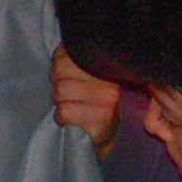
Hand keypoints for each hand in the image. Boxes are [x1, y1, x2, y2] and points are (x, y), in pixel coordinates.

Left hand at [51, 44, 120, 158]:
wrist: (124, 135)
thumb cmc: (108, 99)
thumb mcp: (104, 73)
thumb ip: (86, 57)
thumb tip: (66, 45)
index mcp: (113, 65)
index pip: (70, 52)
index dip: (60, 61)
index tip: (66, 71)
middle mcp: (112, 82)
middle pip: (60, 70)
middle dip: (57, 81)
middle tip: (68, 89)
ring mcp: (106, 104)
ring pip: (60, 91)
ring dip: (59, 99)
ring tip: (70, 102)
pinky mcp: (98, 124)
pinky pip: (63, 112)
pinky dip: (60, 116)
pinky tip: (69, 117)